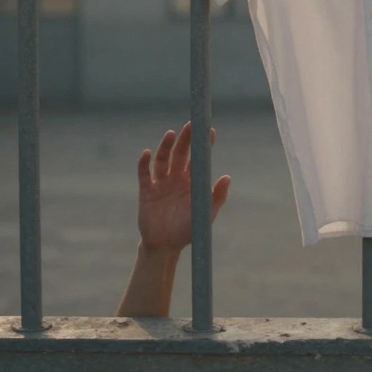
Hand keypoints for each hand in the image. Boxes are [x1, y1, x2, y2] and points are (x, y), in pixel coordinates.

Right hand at [137, 122, 230, 253]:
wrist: (165, 246)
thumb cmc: (188, 230)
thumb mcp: (205, 214)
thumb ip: (217, 196)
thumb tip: (227, 176)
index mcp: (191, 182)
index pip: (198, 159)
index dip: (202, 145)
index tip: (209, 130)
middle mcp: (176, 178)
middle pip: (180, 154)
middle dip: (185, 139)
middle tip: (190, 125)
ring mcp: (160, 183)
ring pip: (162, 159)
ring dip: (166, 146)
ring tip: (171, 134)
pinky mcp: (146, 191)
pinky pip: (144, 174)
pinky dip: (144, 163)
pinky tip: (146, 153)